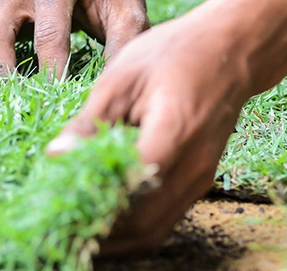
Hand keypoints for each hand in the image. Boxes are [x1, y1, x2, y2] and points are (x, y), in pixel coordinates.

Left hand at [43, 5, 253, 253]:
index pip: (129, 188)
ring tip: (77, 229)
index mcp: (174, 133)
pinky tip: (106, 217)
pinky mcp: (200, 181)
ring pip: (154, 230)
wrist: (231, 49)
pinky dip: (133, 227)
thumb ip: (90, 123)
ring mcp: (201, 178)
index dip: (91, 204)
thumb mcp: (122, 78)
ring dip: (116, 238)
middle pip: (142, 224)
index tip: (56, 206)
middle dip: (99, 234)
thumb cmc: (176, 53)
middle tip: (59, 228)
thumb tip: (55, 157)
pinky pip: (165, 218)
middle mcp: (195, 165)